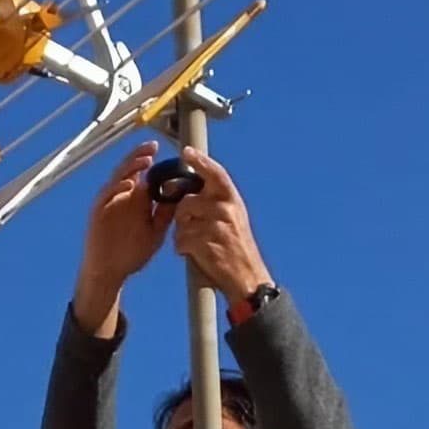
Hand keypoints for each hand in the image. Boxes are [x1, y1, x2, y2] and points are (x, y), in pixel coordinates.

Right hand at [72, 141, 172, 333]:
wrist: (110, 272)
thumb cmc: (131, 253)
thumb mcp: (155, 232)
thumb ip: (165, 215)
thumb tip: (180, 196)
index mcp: (137, 200)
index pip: (145, 174)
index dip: (153, 162)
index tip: (167, 153)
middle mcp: (123, 197)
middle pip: (131, 170)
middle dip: (141, 157)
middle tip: (154, 148)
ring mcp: (109, 202)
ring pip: (119, 178)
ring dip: (131, 168)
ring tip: (145, 160)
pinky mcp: (98, 211)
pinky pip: (107, 195)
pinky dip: (117, 188)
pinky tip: (129, 185)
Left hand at [171, 148, 271, 304]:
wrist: (247, 277)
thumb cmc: (236, 247)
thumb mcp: (233, 218)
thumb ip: (213, 202)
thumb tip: (184, 189)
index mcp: (233, 200)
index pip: (215, 173)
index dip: (200, 161)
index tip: (187, 152)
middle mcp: (226, 209)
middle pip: (186, 201)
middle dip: (182, 215)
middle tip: (193, 228)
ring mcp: (216, 226)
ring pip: (181, 222)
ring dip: (183, 234)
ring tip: (198, 243)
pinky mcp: (205, 244)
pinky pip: (180, 240)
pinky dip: (183, 249)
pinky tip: (196, 254)